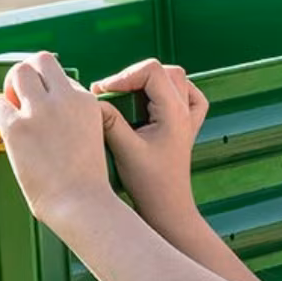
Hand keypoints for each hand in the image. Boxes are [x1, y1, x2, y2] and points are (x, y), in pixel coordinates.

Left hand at [0, 52, 112, 226]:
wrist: (82, 204)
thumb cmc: (86, 184)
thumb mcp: (91, 139)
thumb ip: (73, 121)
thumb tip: (48, 120)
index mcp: (86, 102)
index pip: (64, 79)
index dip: (51, 91)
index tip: (45, 106)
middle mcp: (64, 99)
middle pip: (42, 61)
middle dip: (30, 75)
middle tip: (22, 95)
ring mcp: (40, 111)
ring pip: (19, 72)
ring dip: (11, 86)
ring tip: (10, 107)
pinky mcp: (17, 127)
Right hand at [90, 60, 208, 230]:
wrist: (168, 209)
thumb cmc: (149, 185)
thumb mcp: (125, 151)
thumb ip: (110, 122)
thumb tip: (93, 101)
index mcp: (174, 112)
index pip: (151, 71)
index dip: (123, 75)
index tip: (103, 92)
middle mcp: (185, 111)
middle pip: (163, 71)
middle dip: (133, 76)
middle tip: (112, 94)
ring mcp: (188, 118)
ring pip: (175, 80)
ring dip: (149, 81)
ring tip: (128, 97)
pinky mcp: (185, 127)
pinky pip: (187, 97)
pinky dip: (170, 92)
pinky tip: (154, 102)